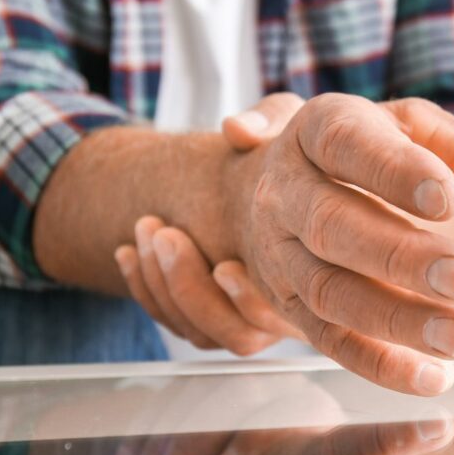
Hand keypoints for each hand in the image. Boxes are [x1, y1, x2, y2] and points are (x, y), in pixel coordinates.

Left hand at [114, 94, 306, 354]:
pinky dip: (145, 290)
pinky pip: (175, 322)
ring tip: (148, 229)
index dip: (249, 299)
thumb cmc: (305, 150)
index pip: (285, 314)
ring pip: (202, 333)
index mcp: (324, 270)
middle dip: (190, 289)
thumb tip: (235, 130)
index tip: (224, 266)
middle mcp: (293, 306)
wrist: (288, 172)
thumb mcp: (294, 121)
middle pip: (238, 335)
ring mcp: (252, 315)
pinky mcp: (215, 313)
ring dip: (164, 287)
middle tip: (167, 235)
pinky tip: (129, 251)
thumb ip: (273, 119)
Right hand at [221, 94, 453, 394]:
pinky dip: (378, 363)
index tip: (447, 198)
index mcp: (320, 128)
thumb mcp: (411, 128)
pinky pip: (328, 340)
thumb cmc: (363, 150)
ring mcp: (280, 251)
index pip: (348, 144)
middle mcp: (288, 190)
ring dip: (394, 320)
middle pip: (331, 224)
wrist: (272, 185)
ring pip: (328, 290)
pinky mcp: (288, 305)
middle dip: (399, 256)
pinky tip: (429, 376)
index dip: (395, 172)